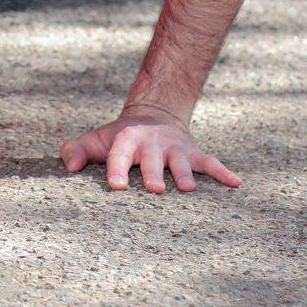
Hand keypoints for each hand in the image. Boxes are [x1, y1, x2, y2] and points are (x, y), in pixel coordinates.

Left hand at [60, 106, 241, 193]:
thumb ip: (78, 151)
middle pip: (152, 160)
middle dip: (153, 173)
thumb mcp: (97, 141)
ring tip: (188, 188)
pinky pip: (211, 162)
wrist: (153, 117)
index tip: (115, 186)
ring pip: (182, 161)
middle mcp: (153, 142)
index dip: (116, 169)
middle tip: (155, 189)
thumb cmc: (120, 139)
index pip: (119, 154)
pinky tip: (237, 183)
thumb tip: (69, 166)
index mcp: (127, 140)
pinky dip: (224, 172)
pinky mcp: (194, 153)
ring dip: (185, 173)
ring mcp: (175, 148)